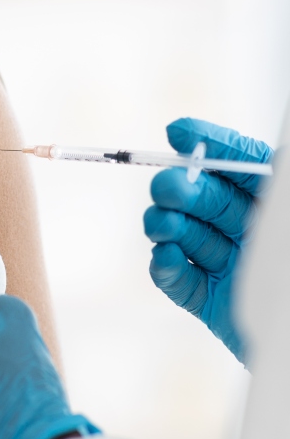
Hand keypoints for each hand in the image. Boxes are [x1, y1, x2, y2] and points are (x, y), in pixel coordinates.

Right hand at [143, 118, 272, 363]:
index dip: (210, 146)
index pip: (242, 165)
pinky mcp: (214, 305)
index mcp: (275, 205)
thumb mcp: (288, 208)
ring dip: (166, 225)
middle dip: (180, 188)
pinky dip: (167, 267)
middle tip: (168, 188)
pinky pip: (181, 281)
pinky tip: (166, 255)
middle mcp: (254, 233)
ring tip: (162, 224)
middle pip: (205, 198)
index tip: (179, 133)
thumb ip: (269, 172)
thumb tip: (241, 147)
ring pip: (186, 235)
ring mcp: (233, 269)